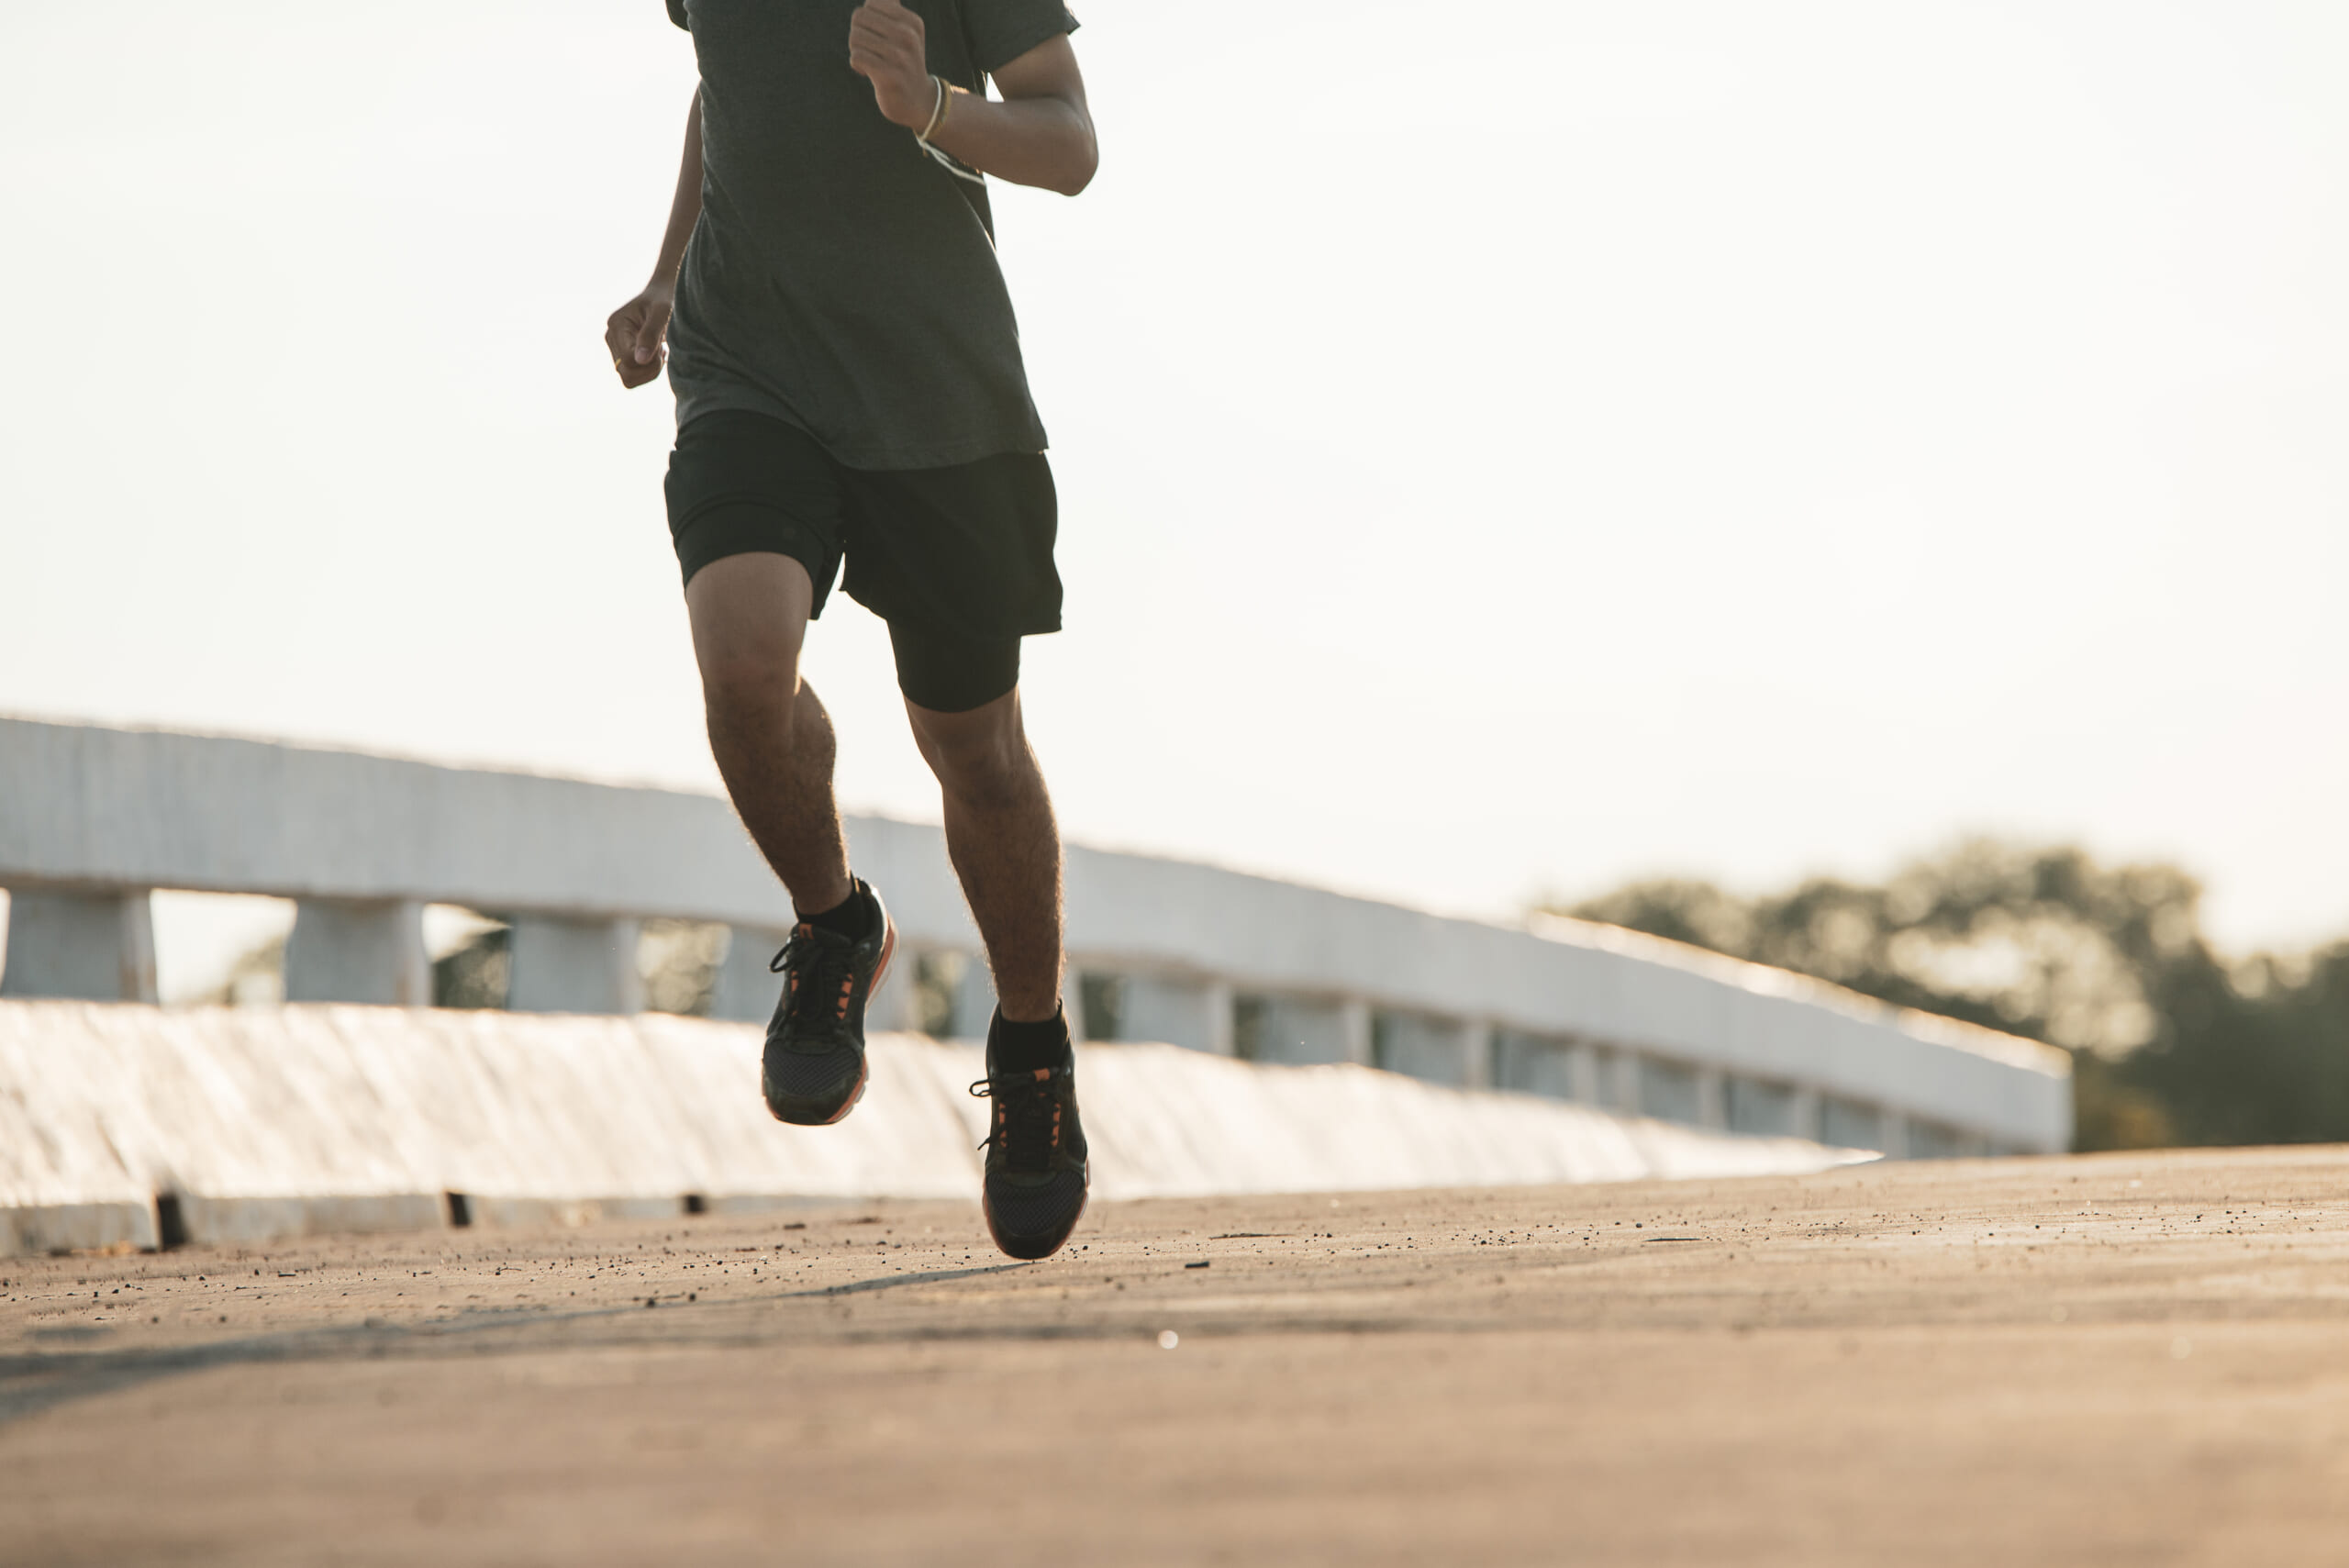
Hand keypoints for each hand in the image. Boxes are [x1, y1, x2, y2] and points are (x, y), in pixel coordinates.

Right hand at [604, 285, 672, 389]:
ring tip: (660, 349)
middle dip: (650, 368)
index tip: (662, 345)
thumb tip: (640, 360)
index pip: (628, 360)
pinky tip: (657, 353)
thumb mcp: (662, 312)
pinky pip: (633, 377)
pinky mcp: (622, 355)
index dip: (650, 360)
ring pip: (629, 379)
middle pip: (626, 374)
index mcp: (617, 325)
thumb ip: (651, 335)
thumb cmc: (664, 300)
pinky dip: (650, 371)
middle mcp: (611, 338)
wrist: (661, 295)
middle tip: (662, 349)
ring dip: (651, 370)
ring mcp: (615, 348)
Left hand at [848, 0, 933, 129]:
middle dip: (857, 33)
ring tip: (868, 61)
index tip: (876, 34)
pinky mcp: (890, 76)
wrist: (917, 100)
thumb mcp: (905, 32)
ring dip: (856, 50)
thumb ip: (892, 8)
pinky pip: (857, 57)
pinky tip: (866, 72)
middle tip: (868, 49)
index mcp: (912, 22)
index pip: (871, 4)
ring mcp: (900, 57)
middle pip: (859, 18)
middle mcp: (909, 37)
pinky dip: (856, 65)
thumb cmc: (903, 62)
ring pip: (855, 37)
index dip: (865, 18)